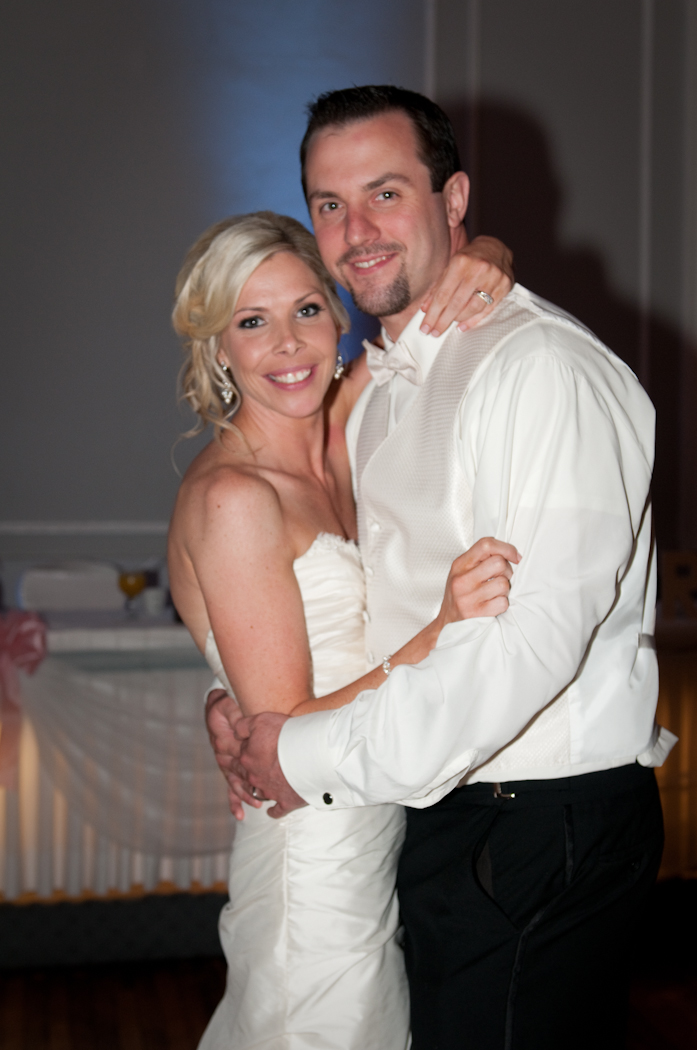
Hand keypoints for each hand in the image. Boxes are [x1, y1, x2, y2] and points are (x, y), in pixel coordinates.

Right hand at [205, 688, 261, 819]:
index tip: (266, 774)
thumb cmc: (224, 706)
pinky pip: (231, 787)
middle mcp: (224, 757)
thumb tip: (240, 726)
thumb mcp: (228, 705)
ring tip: (258, 804)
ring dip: (246, 795)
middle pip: (240, 775)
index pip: (240, 758)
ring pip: (236, 785)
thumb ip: (235, 715)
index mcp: (224, 744)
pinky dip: (235, 801)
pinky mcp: (229, 768)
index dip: (253, 766)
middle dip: (253, 786)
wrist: (218, 706)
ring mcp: (227, 764)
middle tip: (267, 795)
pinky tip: (241, 815)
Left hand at [236, 712, 307, 818]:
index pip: (238, 757)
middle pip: (247, 776)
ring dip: (260, 791)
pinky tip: (273, 810)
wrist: (310, 754)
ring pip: (259, 793)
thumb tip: (234, 732)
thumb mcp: (260, 720)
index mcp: (247, 758)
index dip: (241, 752)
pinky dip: (274, 811)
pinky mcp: (285, 801)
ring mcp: (270, 791)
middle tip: (253, 769)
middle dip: (249, 772)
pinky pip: (276, 810)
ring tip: (265, 787)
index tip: (243, 752)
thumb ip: (243, 726)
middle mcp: (255, 777)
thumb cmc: (286, 735)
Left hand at [420, 236, 513, 336]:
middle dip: (443, 321)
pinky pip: (488, 309)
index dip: (433, 314)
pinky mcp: (504, 286)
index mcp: (461, 262)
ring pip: (473, 308)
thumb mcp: (450, 266)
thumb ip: (439, 287)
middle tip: (434, 332)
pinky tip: (463, 326)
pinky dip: (474, 320)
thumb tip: (426, 309)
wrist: (496, 248)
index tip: (425, 327)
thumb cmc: (469, 258)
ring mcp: (493, 278)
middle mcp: (478, 269)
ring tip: (449, 324)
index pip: (443, 294)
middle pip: (457, 303)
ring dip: (458, 320)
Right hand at [434, 536, 520, 632]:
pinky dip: (501, 604)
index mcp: (459, 565)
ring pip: (503, 584)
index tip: (515, 556)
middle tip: (500, 578)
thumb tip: (509, 553)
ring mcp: (468, 598)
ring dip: (504, 590)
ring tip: (494, 593)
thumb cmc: (458, 596)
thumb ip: (479, 560)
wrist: (447, 625)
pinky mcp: (477, 613)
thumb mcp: (461, 572)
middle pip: (499, 563)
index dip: (506, 548)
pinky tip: (492, 605)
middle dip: (506, 571)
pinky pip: (503, 603)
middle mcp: (461, 580)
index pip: (486, 545)